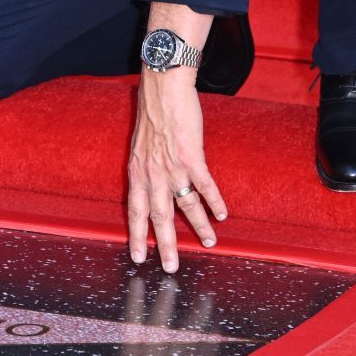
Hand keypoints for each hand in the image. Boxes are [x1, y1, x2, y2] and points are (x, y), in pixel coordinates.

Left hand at [128, 70, 227, 272]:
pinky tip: (222, 214)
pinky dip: (214, 201)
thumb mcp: (139, 145)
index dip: (136, 236)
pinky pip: (205, 186)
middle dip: (165, 245)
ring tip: (208, 243)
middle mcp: (153, 173)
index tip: (138, 257)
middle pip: (159, 217)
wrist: (163, 88)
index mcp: (137, 172)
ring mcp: (173, 166)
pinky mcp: (192, 156)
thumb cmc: (152, 113)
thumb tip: (148, 183)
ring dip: (199, 226)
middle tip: (170, 267)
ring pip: (186, 205)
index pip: (134, 211)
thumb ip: (144, 167)